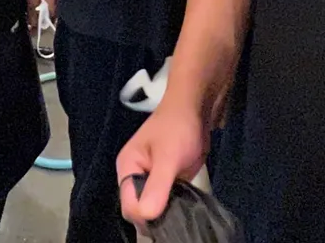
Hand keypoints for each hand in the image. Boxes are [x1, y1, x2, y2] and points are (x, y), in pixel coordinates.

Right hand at [117, 102, 208, 225]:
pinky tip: (184, 206)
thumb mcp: (168, 156)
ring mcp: (150, 178)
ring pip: (152, 207)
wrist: (197, 108)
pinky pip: (165, 201)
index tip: (165, 213)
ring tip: (181, 209)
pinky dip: (172, 206)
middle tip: (176, 213)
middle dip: (154, 215)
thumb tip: (146, 216)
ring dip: (165, 212)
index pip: (128, 204)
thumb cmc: (178, 128)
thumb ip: (157, 185)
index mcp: (127, 167)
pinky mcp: (166, 180)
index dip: (144, 214)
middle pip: (138, 209)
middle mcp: (135, 175)